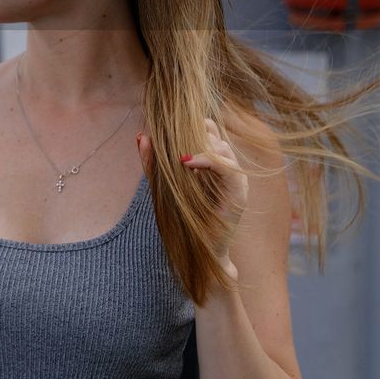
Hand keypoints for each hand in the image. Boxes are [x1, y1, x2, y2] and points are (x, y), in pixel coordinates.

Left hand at [136, 117, 248, 265]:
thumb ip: (152, 162)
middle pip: (214, 136)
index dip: (191, 127)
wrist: (200, 251)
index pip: (208, 131)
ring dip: (198, 146)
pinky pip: (226, 166)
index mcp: (213, 163)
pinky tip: (186, 163)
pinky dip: (206, 160)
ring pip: (221, 147)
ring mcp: (235, 179)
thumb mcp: (163, 185)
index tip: (170, 132)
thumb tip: (141, 135)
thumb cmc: (183, 219)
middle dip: (192, 136)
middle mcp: (227, 168)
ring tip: (177, 156)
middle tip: (172, 143)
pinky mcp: (238, 192)